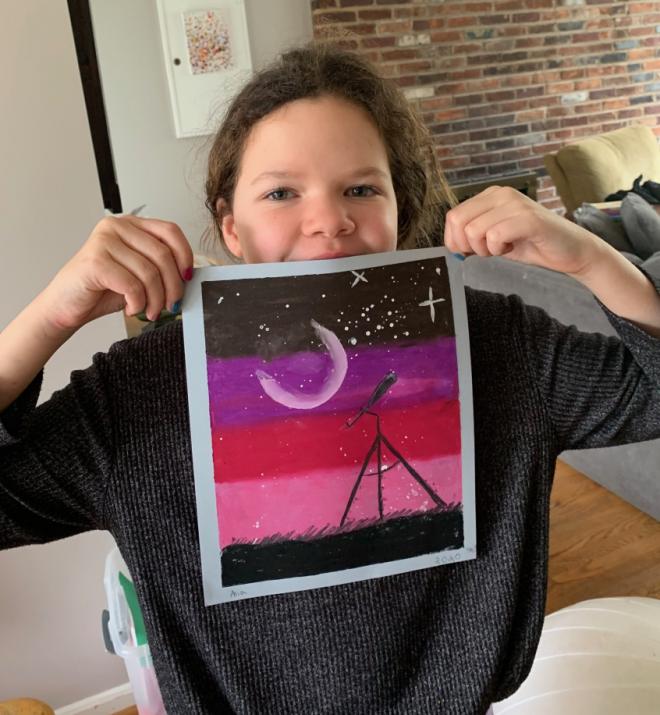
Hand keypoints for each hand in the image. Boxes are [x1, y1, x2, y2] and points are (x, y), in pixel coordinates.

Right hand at [37, 216, 193, 333]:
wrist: (67, 305)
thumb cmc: (104, 289)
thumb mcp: (139, 272)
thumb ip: (160, 265)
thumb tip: (189, 275)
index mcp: (131, 224)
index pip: (171, 231)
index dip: (185, 256)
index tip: (187, 278)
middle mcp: (117, 226)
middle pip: (163, 254)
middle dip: (173, 286)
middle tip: (171, 305)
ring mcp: (104, 241)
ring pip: (149, 273)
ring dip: (156, 300)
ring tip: (150, 311)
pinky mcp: (95, 261)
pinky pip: (132, 285)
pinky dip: (138, 303)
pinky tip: (132, 309)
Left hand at [444, 186, 600, 276]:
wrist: (570, 252)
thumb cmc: (531, 244)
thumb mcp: (494, 238)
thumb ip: (472, 235)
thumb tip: (450, 244)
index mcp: (490, 196)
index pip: (452, 216)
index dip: (454, 240)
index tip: (471, 251)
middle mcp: (501, 194)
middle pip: (458, 221)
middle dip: (466, 245)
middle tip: (487, 251)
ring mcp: (515, 203)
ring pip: (473, 230)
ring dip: (485, 249)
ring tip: (503, 248)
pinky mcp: (528, 218)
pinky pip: (494, 235)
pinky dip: (498, 249)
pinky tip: (512, 247)